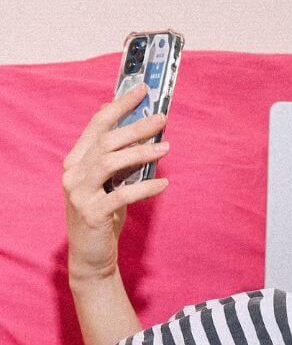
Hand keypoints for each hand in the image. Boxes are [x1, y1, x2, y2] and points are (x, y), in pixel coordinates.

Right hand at [63, 83, 169, 286]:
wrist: (92, 254)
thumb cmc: (106, 211)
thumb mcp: (112, 180)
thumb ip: (120, 155)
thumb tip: (144, 126)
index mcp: (77, 160)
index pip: (97, 124)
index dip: (120, 105)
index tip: (143, 90)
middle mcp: (73, 173)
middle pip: (106, 140)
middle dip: (136, 126)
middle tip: (162, 118)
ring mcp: (79, 194)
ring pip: (110, 162)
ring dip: (141, 152)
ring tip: (166, 148)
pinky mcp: (91, 214)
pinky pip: (122, 194)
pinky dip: (145, 187)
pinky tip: (164, 184)